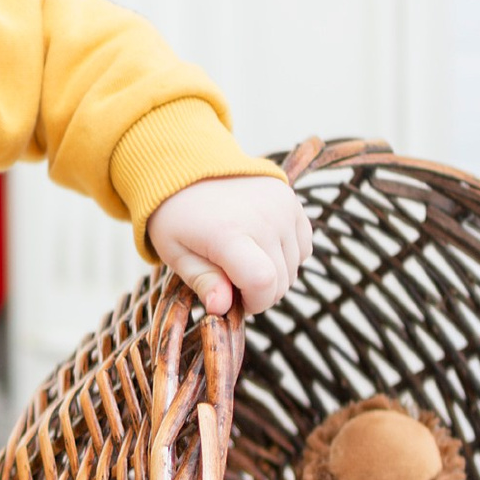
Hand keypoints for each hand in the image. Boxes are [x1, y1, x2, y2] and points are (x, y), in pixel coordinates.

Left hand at [148, 176, 312, 316]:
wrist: (188, 171)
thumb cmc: (178, 218)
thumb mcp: (176, 253)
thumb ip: (202, 281)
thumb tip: (221, 308)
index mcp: (227, 233)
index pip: (262, 282)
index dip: (255, 303)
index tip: (237, 302)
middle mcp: (262, 218)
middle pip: (281, 280)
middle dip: (260, 293)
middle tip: (233, 282)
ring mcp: (281, 207)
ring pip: (294, 267)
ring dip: (274, 276)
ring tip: (243, 262)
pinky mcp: (291, 200)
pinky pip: (303, 246)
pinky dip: (287, 257)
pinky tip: (261, 248)